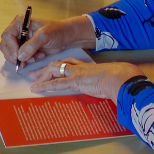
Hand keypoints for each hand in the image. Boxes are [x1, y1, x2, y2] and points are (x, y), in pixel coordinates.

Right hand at [0, 15, 94, 67]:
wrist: (66, 37)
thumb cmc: (57, 31)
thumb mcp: (44, 36)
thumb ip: (31, 45)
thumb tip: (20, 56)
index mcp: (20, 22)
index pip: (7, 36)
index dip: (11, 47)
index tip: (18, 56)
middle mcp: (17, 31)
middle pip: (5, 45)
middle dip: (14, 55)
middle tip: (24, 61)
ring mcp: (20, 40)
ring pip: (10, 53)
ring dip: (21, 59)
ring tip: (34, 58)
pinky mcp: (25, 49)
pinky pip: (19, 58)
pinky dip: (26, 61)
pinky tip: (38, 57)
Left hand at [29, 57, 143, 102]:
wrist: (120, 79)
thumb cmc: (117, 80)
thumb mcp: (106, 81)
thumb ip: (101, 84)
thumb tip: (103, 90)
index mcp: (85, 66)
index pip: (67, 63)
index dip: (57, 66)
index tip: (50, 69)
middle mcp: (78, 67)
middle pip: (57, 64)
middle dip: (44, 69)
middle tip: (34, 74)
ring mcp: (76, 73)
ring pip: (53, 70)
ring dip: (42, 77)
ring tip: (33, 84)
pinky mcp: (75, 81)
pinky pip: (57, 83)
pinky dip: (45, 85)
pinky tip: (37, 88)